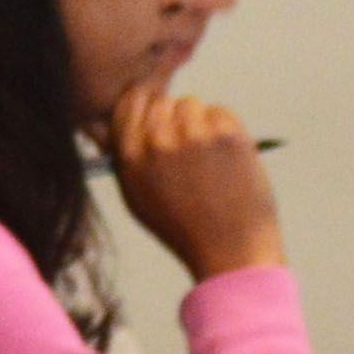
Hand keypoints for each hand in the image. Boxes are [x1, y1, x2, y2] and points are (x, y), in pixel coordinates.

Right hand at [105, 89, 284, 280]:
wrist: (231, 252)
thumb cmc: (185, 231)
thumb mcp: (140, 200)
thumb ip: (128, 157)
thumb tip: (122, 122)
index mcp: (131, 156)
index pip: (130, 102)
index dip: (146, 107)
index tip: (158, 116)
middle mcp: (158, 140)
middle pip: (162, 102)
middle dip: (174, 120)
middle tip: (189, 151)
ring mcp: (193, 134)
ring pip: (192, 105)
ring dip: (200, 125)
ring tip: (208, 162)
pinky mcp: (226, 134)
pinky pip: (220, 112)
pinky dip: (225, 131)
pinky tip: (227, 163)